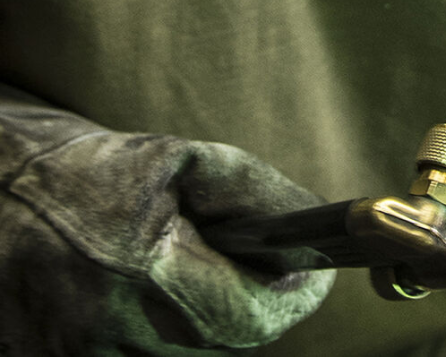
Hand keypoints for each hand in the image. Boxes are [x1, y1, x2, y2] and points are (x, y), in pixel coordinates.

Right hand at [0, 91, 334, 353]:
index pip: (249, 315)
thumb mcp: (177, 158)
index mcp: (141, 270)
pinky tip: (154, 298)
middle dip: (253, 308)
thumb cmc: (83, 166)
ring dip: (207, 325)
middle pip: (221, 347)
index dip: (291, 297)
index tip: (312, 274)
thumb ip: (251, 193)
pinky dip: (162, 339)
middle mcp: (106, 330)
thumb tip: (308, 226)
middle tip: (263, 268)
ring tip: (196, 273)